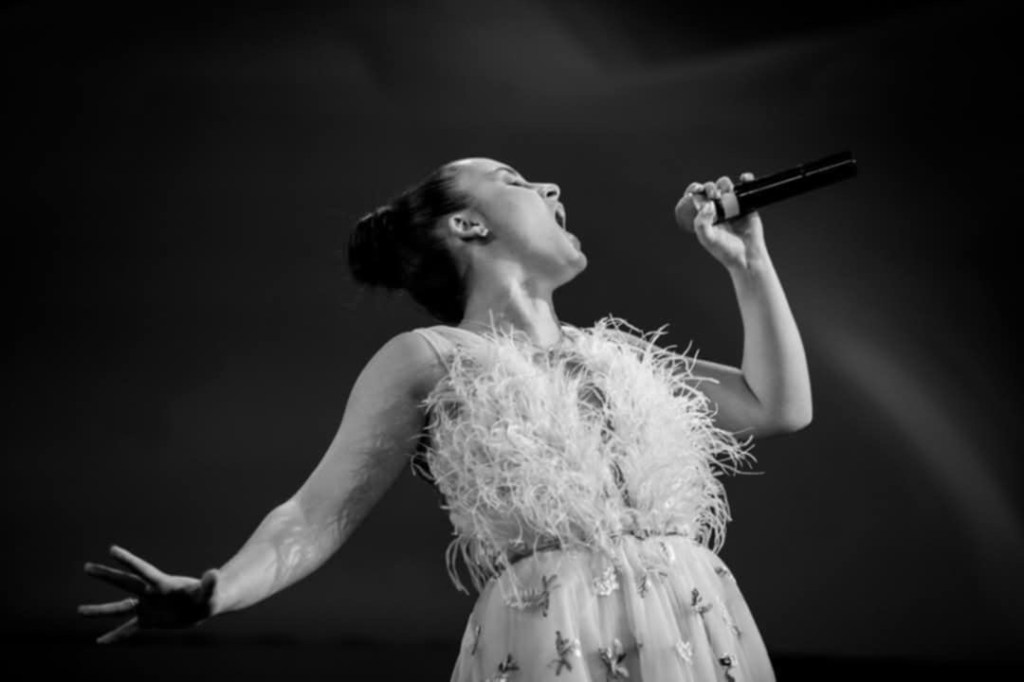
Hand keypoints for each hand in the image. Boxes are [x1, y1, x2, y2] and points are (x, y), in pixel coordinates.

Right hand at [79, 545, 217, 644]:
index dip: (128, 560)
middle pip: (124, 583)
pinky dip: (115, 636)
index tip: (111, 549)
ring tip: (79, 611)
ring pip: (119, 608)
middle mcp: (150, 593)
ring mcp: (146, 607)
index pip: (143, 570)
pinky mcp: (148, 620)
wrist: (204, 606)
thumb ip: (210, 583)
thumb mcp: (211, 591)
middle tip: (86, 567)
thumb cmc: (209, 596)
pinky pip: (128, 629)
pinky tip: (99, 642)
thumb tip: (214, 573)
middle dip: (106, 575)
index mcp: (163, 584)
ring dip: (99, 610)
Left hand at [675, 173, 767, 270]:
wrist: (747, 256)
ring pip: (725, 185)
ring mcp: (731, 205)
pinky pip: (745, 187)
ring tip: (727, 192)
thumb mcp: (707, 239)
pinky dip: (746, 179)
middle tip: (714, 195)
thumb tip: (708, 204)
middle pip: (710, 189)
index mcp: (703, 215)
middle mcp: (716, 208)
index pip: (695, 197)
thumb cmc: (726, 251)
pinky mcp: (746, 204)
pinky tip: (744, 179)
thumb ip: (701, 223)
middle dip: (709, 187)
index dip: (694, 190)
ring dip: (724, 183)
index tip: (696, 190)